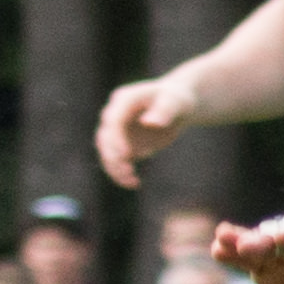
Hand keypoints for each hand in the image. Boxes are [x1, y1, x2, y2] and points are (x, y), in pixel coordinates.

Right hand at [96, 72, 201, 189]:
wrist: (178, 107)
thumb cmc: (177, 100)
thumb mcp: (175, 102)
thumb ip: (164, 111)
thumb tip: (150, 123)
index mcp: (124, 100)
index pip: (113, 120)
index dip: (116, 138)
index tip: (126, 154)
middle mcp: (115, 116)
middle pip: (105, 138)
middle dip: (113, 156)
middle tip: (128, 171)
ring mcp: (117, 132)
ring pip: (108, 153)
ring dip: (115, 168)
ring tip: (132, 181)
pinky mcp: (124, 145)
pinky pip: (117, 162)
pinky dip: (122, 174)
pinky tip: (134, 183)